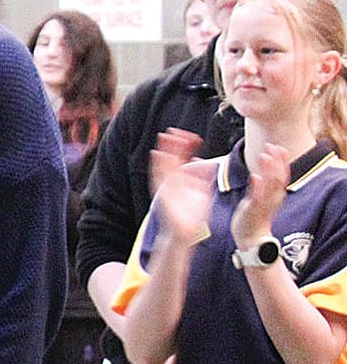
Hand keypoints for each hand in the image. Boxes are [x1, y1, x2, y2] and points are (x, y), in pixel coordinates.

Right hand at [148, 128, 214, 244]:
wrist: (186, 233)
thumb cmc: (193, 215)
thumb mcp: (201, 192)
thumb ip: (203, 178)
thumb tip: (206, 165)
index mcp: (181, 181)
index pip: (182, 160)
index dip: (186, 148)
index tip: (192, 136)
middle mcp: (172, 182)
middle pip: (171, 159)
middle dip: (172, 145)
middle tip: (174, 130)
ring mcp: (166, 187)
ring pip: (163, 164)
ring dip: (164, 151)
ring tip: (165, 137)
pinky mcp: (162, 193)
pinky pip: (158, 177)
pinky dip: (158, 166)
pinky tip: (159, 154)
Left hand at [232, 141, 290, 247]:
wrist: (251, 239)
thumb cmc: (254, 217)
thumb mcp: (259, 198)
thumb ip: (261, 185)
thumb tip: (259, 172)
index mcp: (275, 195)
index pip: (282, 175)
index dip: (281, 161)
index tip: (278, 147)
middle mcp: (273, 198)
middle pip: (279, 177)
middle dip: (277, 161)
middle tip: (271, 146)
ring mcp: (264, 204)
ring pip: (271, 185)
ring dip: (268, 169)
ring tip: (264, 156)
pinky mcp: (254, 211)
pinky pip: (257, 198)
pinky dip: (258, 187)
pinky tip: (255, 176)